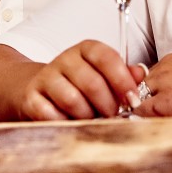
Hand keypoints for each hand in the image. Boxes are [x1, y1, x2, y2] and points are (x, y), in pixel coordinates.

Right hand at [17, 40, 146, 120]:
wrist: (39, 90)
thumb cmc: (79, 84)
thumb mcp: (103, 75)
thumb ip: (123, 75)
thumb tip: (140, 74)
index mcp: (85, 50)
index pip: (106, 57)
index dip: (122, 80)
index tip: (132, 99)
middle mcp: (64, 59)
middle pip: (92, 83)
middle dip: (108, 105)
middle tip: (113, 116)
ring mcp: (46, 77)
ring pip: (72, 100)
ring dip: (87, 116)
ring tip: (92, 120)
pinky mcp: (31, 97)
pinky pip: (51, 114)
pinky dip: (64, 123)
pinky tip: (70, 122)